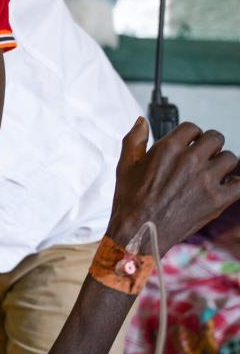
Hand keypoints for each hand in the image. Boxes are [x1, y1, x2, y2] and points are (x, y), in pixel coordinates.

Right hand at [107, 118, 239, 252]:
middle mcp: (190, 160)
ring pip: (230, 158)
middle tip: (203, 156)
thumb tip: (142, 121)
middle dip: (209, 145)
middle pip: (215, 138)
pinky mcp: (217, 200)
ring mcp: (206, 180)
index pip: (192, 128)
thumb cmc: (130, 200)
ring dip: (222, 162)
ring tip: (213, 171)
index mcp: (168, 148)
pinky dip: (234, 183)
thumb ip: (134, 139)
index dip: (191, 134)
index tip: (189, 143)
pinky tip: (225, 186)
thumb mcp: (125, 166)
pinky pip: (239, 184)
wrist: (140, 232)